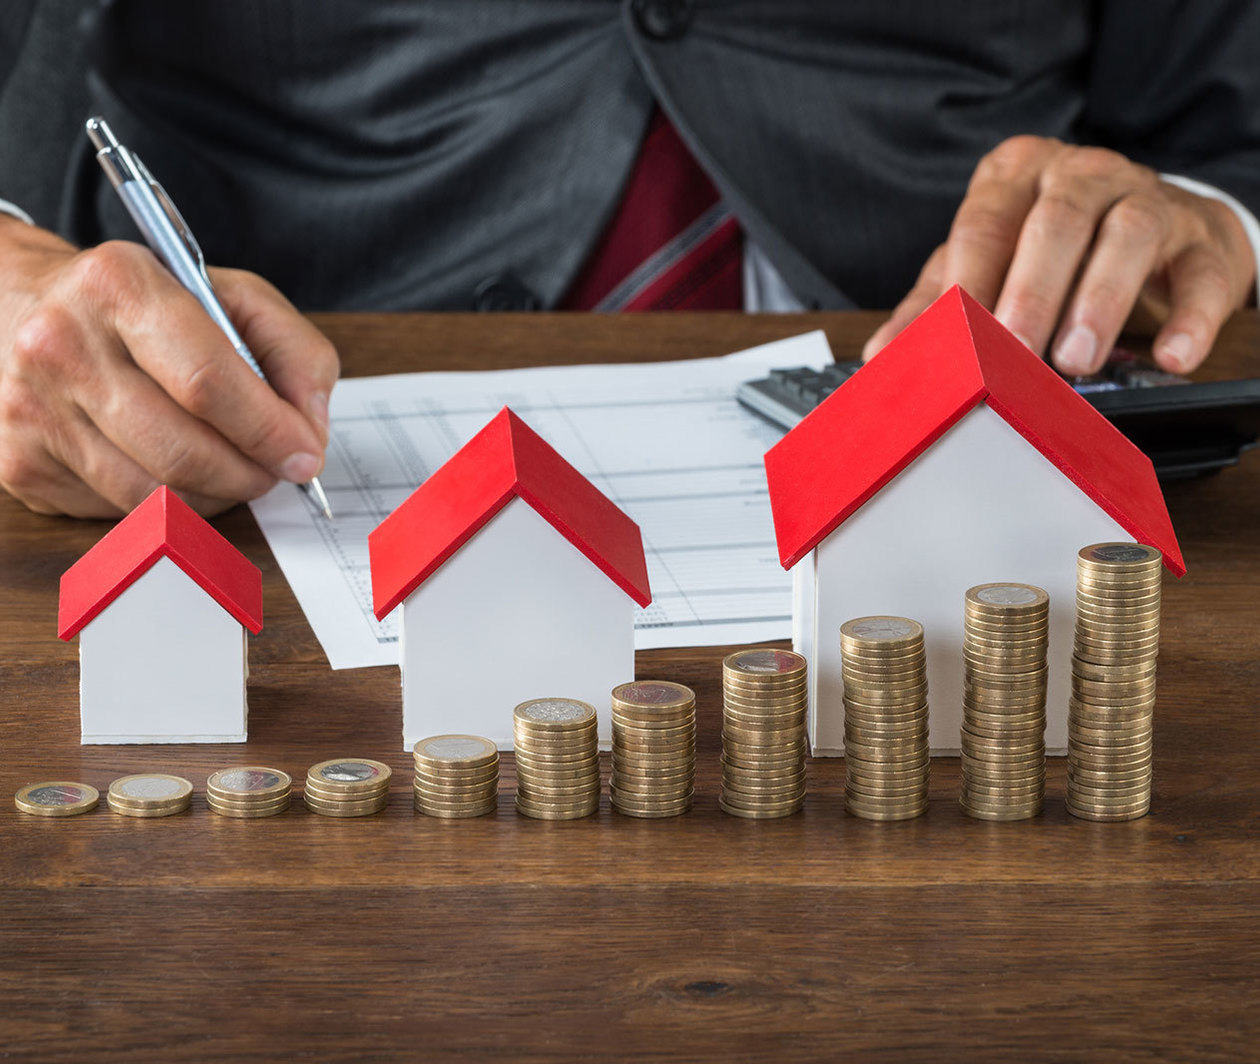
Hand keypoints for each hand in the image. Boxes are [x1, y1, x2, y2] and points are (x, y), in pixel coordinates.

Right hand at [0, 216, 338, 516]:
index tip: (304, 455)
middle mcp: (63, 345)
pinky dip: (169, 505)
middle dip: (250, 475)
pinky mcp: (24, 465)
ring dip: (216, 497)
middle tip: (274, 471)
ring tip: (233, 470)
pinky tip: (175, 470)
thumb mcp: (228, 296)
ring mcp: (33, 410)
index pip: (207, 381)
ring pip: (156, 495)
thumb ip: (293, 352)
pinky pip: (122, 512)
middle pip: (184, 452)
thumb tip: (310, 430)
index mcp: (119, 286)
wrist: (20, 307)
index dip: (269, 430)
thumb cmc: (142, 305)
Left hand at [863, 136, 1256, 373]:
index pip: (983, 225)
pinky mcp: (1202, 237)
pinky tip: (1172, 356)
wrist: (1154, 232)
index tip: (954, 336)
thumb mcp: (985, 269)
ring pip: (1127, 234)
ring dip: (1100, 300)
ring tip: (1077, 357)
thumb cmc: (1051, 252)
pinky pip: (1202, 273)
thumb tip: (883, 357)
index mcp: (1014, 177)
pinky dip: (1190, 316)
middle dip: (1031, 290)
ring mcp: (1146, 197)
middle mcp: (1080, 173)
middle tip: (1016, 350)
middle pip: (1055, 223)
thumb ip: (934, 308)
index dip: (968, 282)